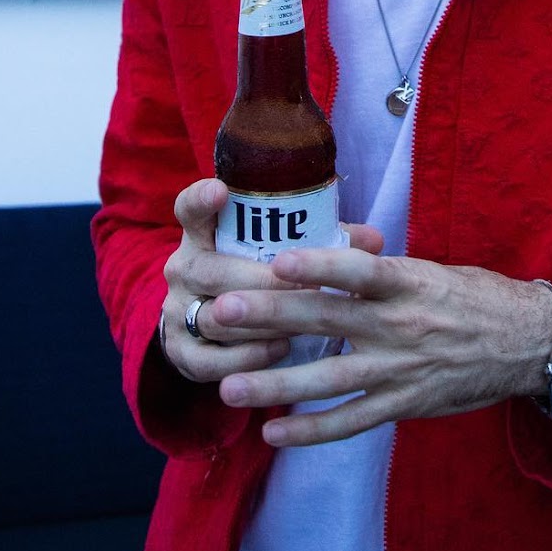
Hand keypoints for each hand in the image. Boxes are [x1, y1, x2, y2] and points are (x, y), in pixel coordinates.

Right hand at [160, 178, 383, 384]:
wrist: (220, 331)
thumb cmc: (263, 277)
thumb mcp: (281, 253)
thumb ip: (323, 242)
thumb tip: (375, 240)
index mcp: (204, 235)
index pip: (189, 208)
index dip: (201, 199)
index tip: (221, 191)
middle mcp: (183, 269)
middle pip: (210, 270)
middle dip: (259, 280)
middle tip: (303, 285)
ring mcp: (176, 310)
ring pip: (214, 317)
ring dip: (259, 322)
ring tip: (300, 324)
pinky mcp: (180, 352)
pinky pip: (208, 359)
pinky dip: (247, 357)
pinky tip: (279, 352)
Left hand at [212, 246, 551, 445]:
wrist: (529, 342)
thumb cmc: (475, 296)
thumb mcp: (431, 270)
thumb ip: (378, 271)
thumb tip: (324, 255)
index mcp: (409, 282)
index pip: (359, 271)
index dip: (319, 266)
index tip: (275, 262)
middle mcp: (402, 325)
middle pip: (327, 320)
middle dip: (269, 317)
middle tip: (220, 311)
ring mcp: (402, 369)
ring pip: (329, 380)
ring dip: (276, 386)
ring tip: (230, 387)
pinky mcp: (406, 404)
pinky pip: (352, 422)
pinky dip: (313, 431)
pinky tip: (275, 435)